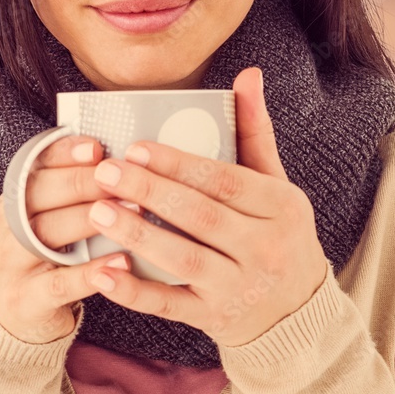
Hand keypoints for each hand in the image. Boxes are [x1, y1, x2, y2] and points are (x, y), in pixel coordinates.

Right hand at [0, 134, 132, 343]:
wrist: (14, 319)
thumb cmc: (46, 261)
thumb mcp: (49, 223)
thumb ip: (73, 195)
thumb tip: (118, 161)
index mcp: (14, 200)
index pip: (34, 167)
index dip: (64, 154)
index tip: (97, 148)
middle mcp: (7, 227)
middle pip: (39, 194)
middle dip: (83, 182)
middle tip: (122, 177)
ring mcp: (13, 264)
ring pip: (48, 233)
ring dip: (90, 219)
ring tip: (130, 211)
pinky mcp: (27, 300)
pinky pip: (60, 284)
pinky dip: (91, 272)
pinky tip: (121, 262)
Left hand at [84, 67, 329, 347]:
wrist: (298, 314)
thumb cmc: (278, 236)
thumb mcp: (276, 186)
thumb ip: (255, 133)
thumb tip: (247, 74)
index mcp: (282, 208)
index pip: (224, 181)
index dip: (178, 164)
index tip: (135, 148)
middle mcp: (265, 249)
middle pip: (200, 217)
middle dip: (149, 193)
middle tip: (103, 173)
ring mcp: (239, 288)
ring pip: (182, 260)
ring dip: (136, 236)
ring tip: (96, 212)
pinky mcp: (215, 319)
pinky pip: (169, 306)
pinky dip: (134, 292)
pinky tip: (101, 273)